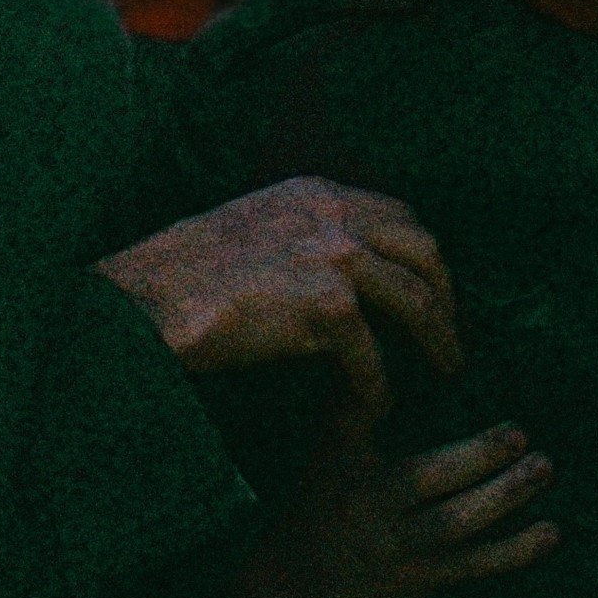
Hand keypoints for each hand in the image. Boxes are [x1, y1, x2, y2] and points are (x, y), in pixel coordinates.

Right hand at [97, 174, 461, 413]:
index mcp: (317, 192)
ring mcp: (333, 257)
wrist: (146, 300)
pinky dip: (379, 386)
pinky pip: (373, 355)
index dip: (423, 255)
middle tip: (452, 333)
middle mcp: (334, 215)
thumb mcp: (257, 227)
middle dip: (447, 293)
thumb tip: (349, 266)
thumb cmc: (187, 274)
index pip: (399, 214)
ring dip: (437, 339)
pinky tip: (378, 405)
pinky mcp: (324, 307)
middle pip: (424, 250)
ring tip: (445, 369)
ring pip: (415, 299)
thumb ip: (305, 233)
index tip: (433, 288)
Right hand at [235, 397, 557, 597]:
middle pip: (436, 487)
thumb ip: (354, 401)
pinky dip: (513, 552)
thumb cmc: (313, 504)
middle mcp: (379, 515)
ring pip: (459, 528)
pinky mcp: (419, 583)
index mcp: (357, 474)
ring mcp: (400, 553)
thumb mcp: (327, 451)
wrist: (284, 592)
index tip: (485, 404)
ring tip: (545, 470)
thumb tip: (372, 338)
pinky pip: (471, 568)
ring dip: (507, 502)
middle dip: (482, 460)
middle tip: (526, 438)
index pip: (390, 436)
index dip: (434, 427)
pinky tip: (551, 532)